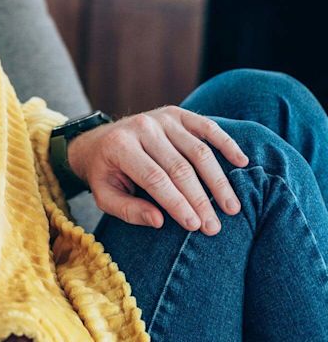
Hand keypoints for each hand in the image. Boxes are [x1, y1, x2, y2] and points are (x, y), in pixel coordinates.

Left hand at [67, 106, 249, 234]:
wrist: (98, 140)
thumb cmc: (105, 173)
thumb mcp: (104, 195)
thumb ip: (128, 210)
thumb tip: (159, 221)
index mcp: (120, 146)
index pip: (155, 179)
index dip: (177, 203)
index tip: (195, 226)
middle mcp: (142, 127)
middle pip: (179, 167)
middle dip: (200, 200)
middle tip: (214, 227)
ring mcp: (161, 118)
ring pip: (198, 151)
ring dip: (218, 181)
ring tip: (232, 208)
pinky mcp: (176, 113)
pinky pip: (206, 127)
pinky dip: (226, 143)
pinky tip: (242, 162)